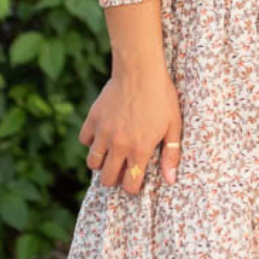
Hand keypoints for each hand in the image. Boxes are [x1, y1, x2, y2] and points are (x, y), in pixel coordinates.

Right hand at [79, 63, 182, 192]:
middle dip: (115, 178)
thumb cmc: (161, 97)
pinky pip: (85, 140)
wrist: (140, 71)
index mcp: (140, 149)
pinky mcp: (93, 119)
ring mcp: (103, 132)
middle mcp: (118, 145)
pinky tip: (103, 135)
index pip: (129, 184)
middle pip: (107, 178)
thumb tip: (170, 180)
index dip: (132, 187)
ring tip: (111, 154)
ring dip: (101, 163)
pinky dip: (91, 142)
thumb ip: (171, 154)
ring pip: (93, 162)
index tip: (135, 181)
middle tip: (122, 169)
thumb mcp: (173, 126)